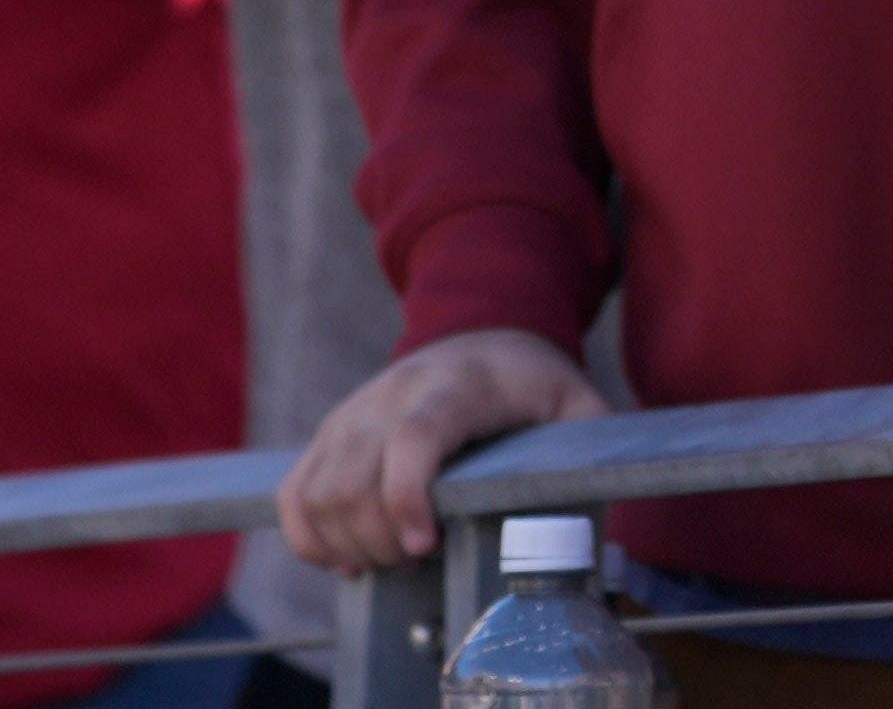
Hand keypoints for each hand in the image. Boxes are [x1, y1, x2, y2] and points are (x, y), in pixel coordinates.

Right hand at [273, 328, 608, 572]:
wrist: (480, 331)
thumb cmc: (531, 384)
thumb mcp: (576, 404)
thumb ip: (592, 447)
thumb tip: (596, 510)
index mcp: (459, 387)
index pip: (416, 438)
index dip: (408, 496)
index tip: (423, 546)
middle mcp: (395, 395)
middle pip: (357, 481)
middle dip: (382, 541)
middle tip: (419, 560)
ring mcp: (355, 412)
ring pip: (320, 492)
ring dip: (348, 544)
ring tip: (391, 559)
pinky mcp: (332, 432)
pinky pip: (296, 492)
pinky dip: (309, 536)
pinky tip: (347, 557)